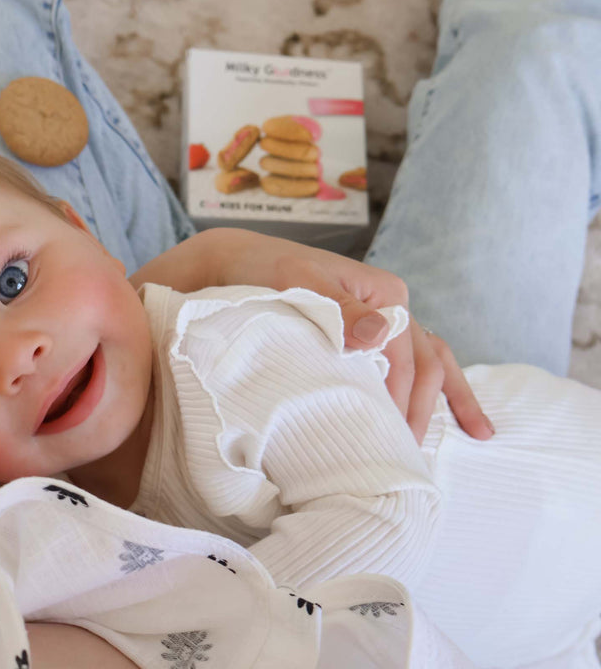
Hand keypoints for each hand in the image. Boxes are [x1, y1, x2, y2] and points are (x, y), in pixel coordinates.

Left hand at [196, 229, 493, 442]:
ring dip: (450, 397)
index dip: (401, 403)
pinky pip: (409, 359)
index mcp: (386, 294)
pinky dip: (429, 385)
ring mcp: (383, 318)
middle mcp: (392, 306)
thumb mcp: (298, 281)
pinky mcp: (368, 330)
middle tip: (410, 457)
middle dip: (424, 410)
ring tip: (479, 435)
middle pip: (426, 363)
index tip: (389, 442)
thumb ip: (339, 308)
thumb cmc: (265, 271)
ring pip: (430, 360)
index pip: (406, 360)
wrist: (239, 262)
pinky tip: (443, 410)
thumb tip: (376, 334)